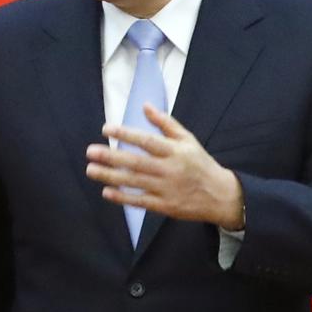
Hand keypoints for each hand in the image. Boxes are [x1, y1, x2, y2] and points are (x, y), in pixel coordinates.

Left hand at [85, 104, 244, 229]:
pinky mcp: (165, 206)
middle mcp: (169, 169)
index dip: (126, 134)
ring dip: (110, 176)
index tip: (106, 129)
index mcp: (175, 151)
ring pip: (134, 182)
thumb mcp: (188, 139)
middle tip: (90, 151)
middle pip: (136, 162)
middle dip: (111, 157)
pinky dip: (123, 197)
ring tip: (90, 170)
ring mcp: (166, 189)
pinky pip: (140, 201)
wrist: (220, 195)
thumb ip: (166, 123)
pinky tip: (106, 192)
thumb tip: (145, 105)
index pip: (147, 140)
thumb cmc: (200, 163)